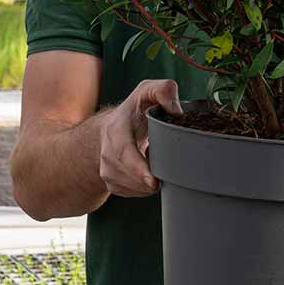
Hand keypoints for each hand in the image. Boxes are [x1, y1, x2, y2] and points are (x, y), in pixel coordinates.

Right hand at [98, 79, 182, 197]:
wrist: (113, 129)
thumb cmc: (135, 110)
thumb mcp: (148, 91)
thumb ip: (163, 90)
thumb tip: (177, 111)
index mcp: (116, 130)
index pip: (123, 153)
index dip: (138, 169)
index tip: (153, 182)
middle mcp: (107, 154)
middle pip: (131, 176)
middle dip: (153, 178)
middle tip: (170, 169)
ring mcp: (107, 172)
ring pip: (137, 188)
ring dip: (152, 179)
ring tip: (156, 159)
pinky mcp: (113, 185)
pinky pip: (137, 193)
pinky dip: (148, 185)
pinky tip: (150, 169)